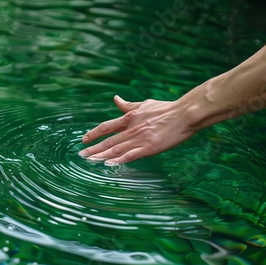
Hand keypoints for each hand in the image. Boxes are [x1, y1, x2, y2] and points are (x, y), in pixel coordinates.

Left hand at [78, 95, 197, 164]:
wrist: (185, 113)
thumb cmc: (167, 109)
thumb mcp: (144, 104)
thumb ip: (128, 105)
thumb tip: (115, 99)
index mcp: (130, 118)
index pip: (106, 126)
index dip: (94, 134)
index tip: (84, 140)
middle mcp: (131, 129)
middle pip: (108, 140)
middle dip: (93, 149)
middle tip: (80, 155)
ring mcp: (139, 139)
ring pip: (116, 149)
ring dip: (101, 156)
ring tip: (89, 161)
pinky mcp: (149, 147)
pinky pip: (131, 155)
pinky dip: (119, 160)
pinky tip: (109, 164)